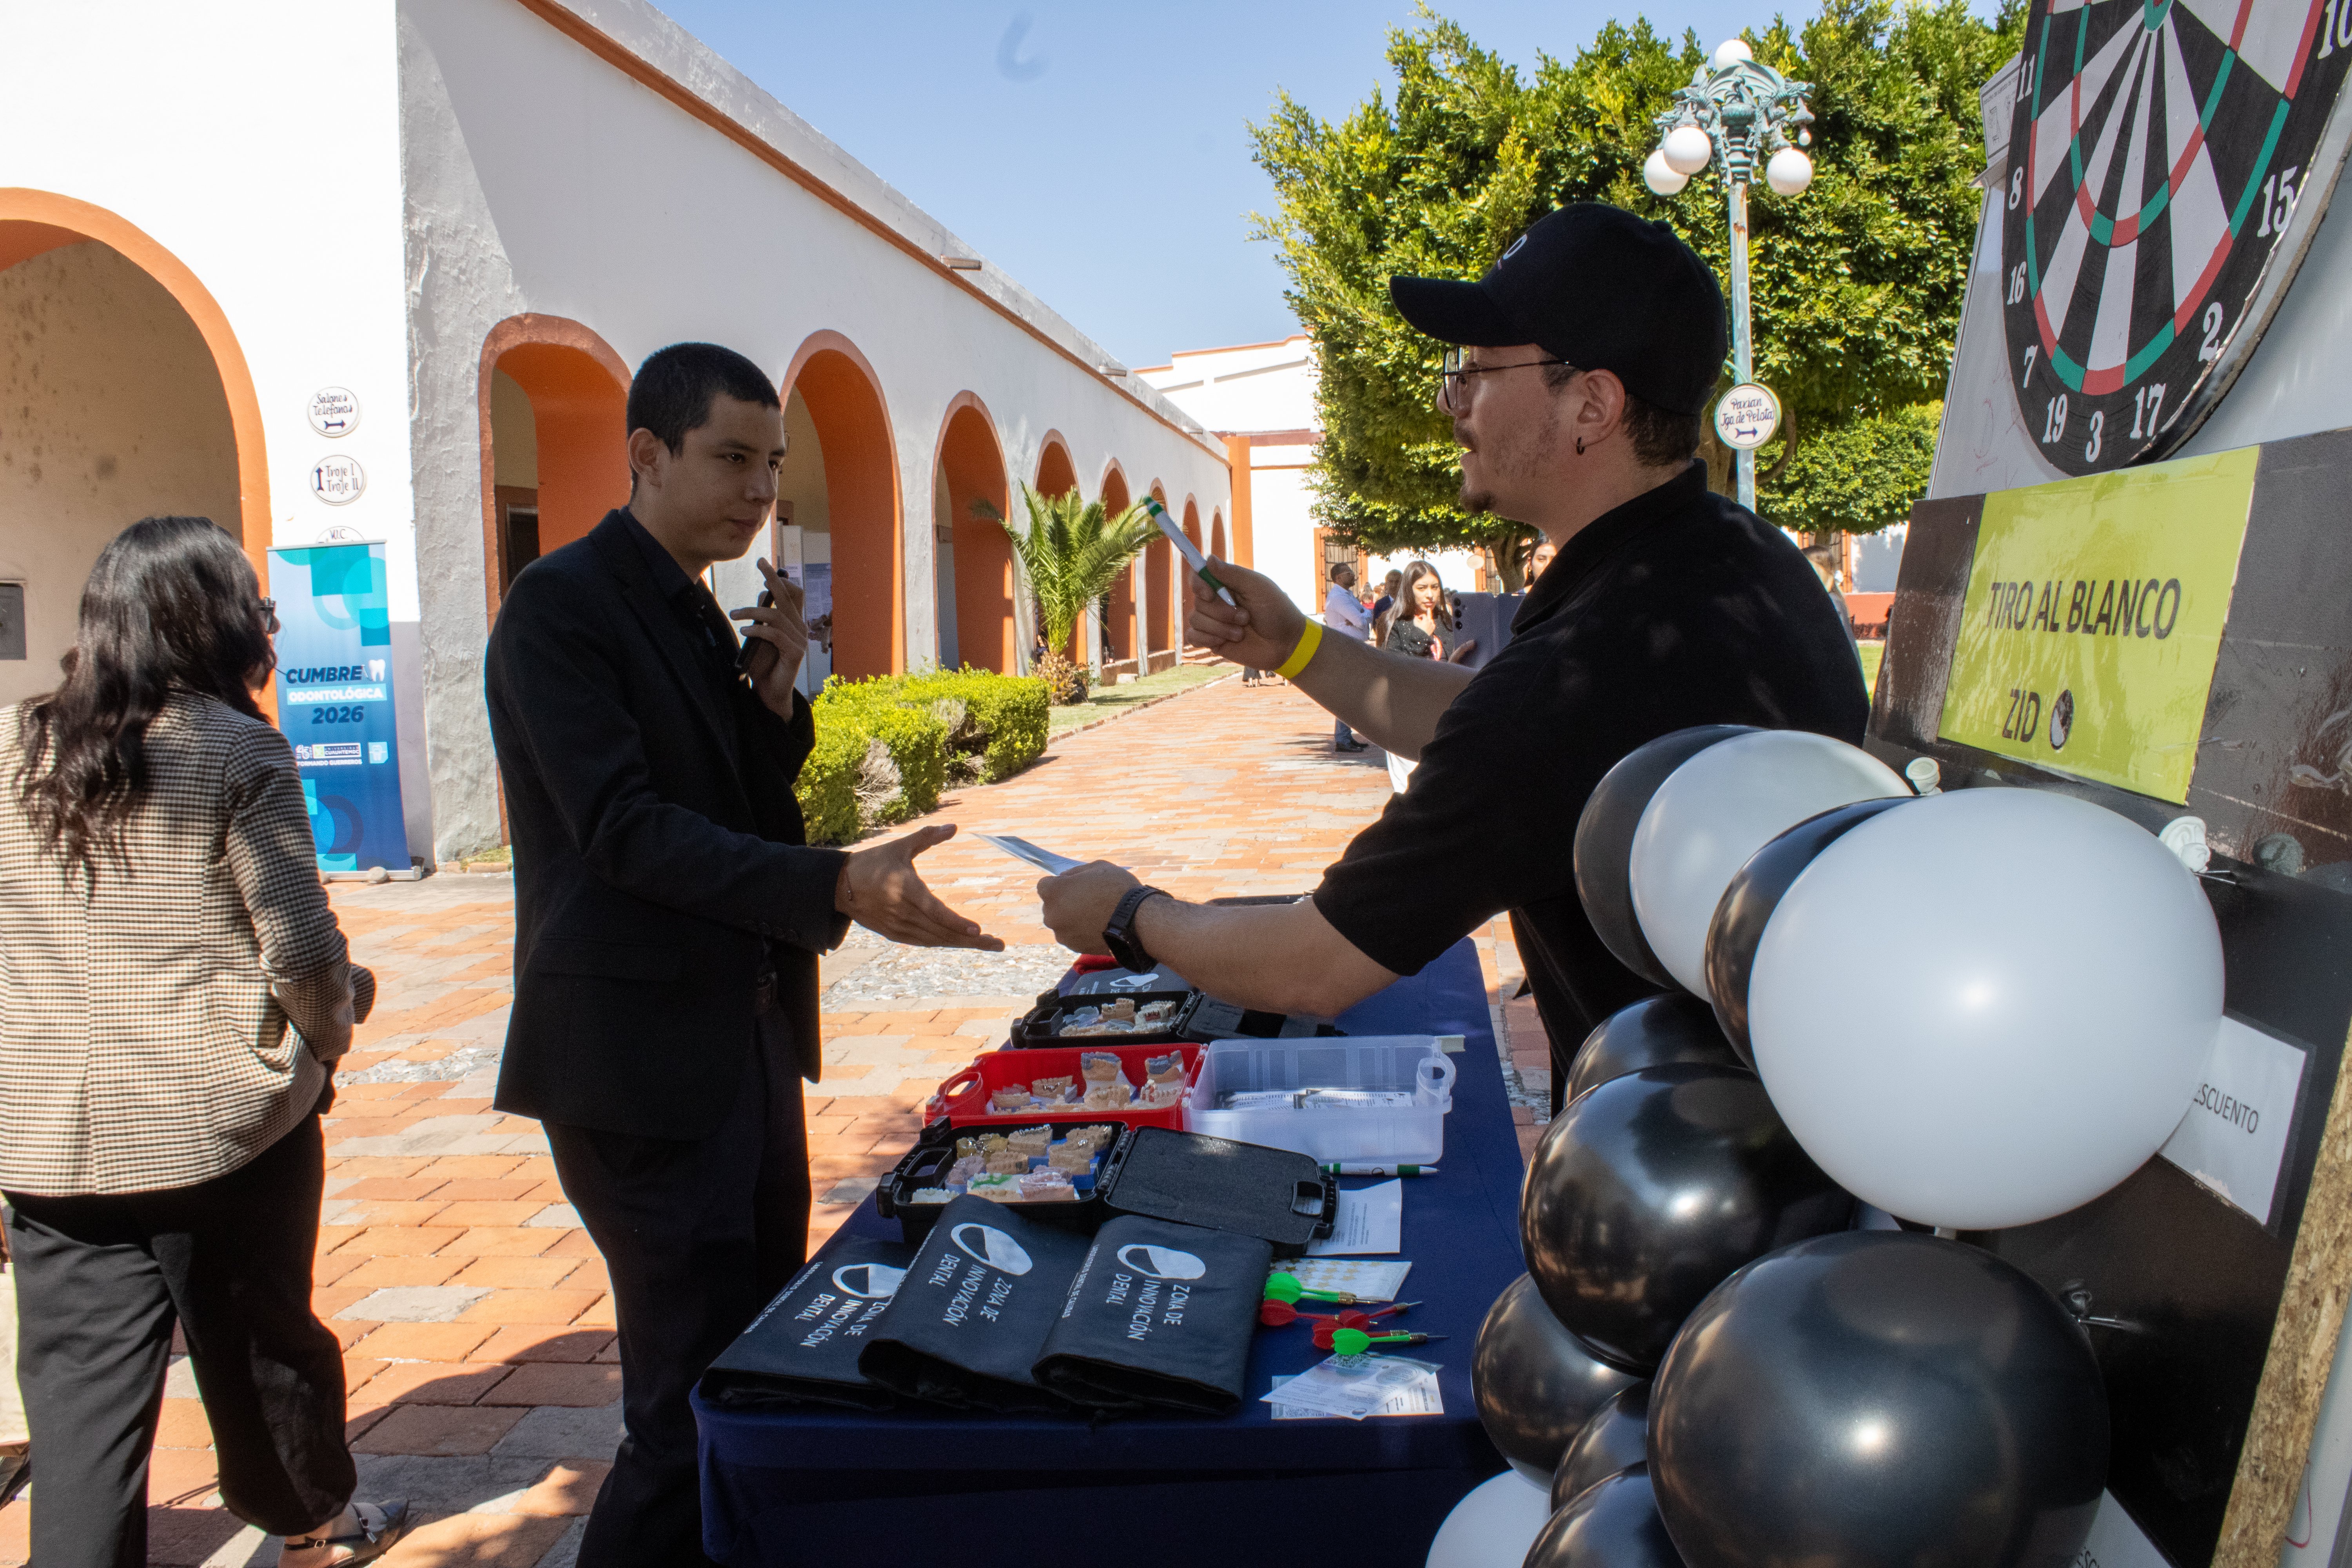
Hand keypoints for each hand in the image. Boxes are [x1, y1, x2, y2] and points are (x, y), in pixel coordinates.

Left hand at [734, 559, 807, 717]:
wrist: (770, 692)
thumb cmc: (764, 665)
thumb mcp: (760, 638)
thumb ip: (762, 621)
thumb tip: (758, 600)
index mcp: (794, 623)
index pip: (795, 595)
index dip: (782, 581)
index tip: (765, 571)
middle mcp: (800, 628)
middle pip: (789, 596)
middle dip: (773, 578)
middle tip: (760, 562)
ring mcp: (800, 640)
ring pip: (776, 615)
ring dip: (752, 612)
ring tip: (735, 614)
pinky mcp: (795, 653)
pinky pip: (775, 635)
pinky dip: (758, 630)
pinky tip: (745, 631)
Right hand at [835, 824, 1004, 949]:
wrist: (840, 886)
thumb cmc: (873, 862)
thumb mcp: (900, 846)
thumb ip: (927, 837)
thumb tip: (954, 826)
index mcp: (906, 890)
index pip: (936, 911)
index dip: (957, 922)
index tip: (978, 930)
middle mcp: (903, 912)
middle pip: (942, 932)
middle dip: (972, 940)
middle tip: (998, 944)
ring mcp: (897, 927)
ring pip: (935, 940)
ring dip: (961, 944)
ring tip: (987, 945)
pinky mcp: (893, 934)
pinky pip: (923, 942)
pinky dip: (943, 943)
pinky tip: (960, 942)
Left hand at [1036, 860, 1140, 954]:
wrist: (1136, 922)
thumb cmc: (1118, 889)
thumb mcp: (1098, 867)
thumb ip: (1075, 872)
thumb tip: (1065, 878)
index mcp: (1053, 892)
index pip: (1044, 884)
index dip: (1059, 883)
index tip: (1074, 885)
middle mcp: (1051, 915)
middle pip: (1051, 905)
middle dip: (1064, 901)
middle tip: (1087, 898)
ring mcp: (1062, 934)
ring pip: (1062, 922)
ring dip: (1072, 917)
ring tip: (1096, 913)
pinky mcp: (1074, 947)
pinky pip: (1072, 935)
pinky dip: (1081, 931)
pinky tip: (1098, 925)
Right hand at [1188, 558, 1306, 672]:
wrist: (1285, 644)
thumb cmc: (1277, 611)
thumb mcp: (1257, 587)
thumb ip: (1232, 574)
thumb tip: (1208, 559)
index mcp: (1227, 585)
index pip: (1198, 577)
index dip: (1198, 584)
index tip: (1209, 594)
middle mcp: (1217, 601)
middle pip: (1198, 602)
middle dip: (1221, 612)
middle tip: (1245, 618)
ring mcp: (1214, 622)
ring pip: (1195, 620)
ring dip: (1219, 628)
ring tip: (1240, 633)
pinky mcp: (1212, 641)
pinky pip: (1193, 637)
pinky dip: (1206, 639)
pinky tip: (1224, 642)